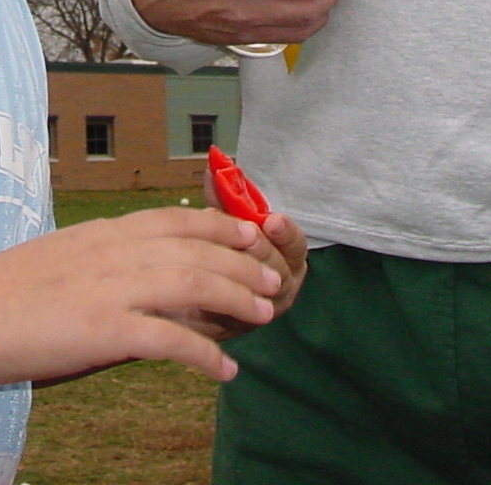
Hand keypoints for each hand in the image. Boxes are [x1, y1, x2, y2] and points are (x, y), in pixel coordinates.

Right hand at [0, 208, 282, 383]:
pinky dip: (205, 355)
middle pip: (195, 249)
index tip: (249, 235)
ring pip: (193, 284)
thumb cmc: (0, 292)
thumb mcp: (58, 259)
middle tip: (271, 283)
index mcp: (101, 233)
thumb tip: (129, 277)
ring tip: (263, 316)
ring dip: (236, 300)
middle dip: (242, 265)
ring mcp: (110, 288)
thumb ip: (98, 262)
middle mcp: (112, 251)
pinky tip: (225, 371)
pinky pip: (170, 340)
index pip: (174, 219)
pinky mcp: (103, 329)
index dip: (219, 226)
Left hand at [195, 160, 307, 328]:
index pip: (295, 244)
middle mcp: (281, 283)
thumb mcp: (226, 222)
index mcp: (286, 255)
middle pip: (278, 267)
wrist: (195, 294)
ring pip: (261, 292)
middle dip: (260, 249)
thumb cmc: (221, 250)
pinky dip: (223, 298)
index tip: (272, 220)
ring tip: (222, 258)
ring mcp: (263, 307)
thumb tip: (214, 165)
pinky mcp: (240, 325)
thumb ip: (223, 197)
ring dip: (242, 273)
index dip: (285, 232)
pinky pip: (236, 313)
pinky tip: (209, 287)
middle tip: (245, 237)